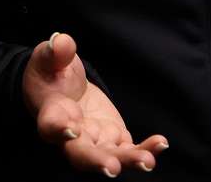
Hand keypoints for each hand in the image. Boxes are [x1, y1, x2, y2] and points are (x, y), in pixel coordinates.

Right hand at [22, 32, 167, 176]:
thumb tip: (61, 42)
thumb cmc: (51, 73)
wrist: (61, 89)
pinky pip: (128, 147)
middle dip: (96, 161)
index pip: (50, 125)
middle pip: (80, 153)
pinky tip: (161, 144)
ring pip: (109, 155)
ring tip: (147, 161)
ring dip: (128, 160)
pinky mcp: (113, 137)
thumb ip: (55, 53)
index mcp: (52, 113)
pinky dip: (144, 148)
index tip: (71, 129)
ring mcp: (94, 139)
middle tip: (111, 168)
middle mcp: (72, 135)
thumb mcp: (48, 57)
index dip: (59, 129)